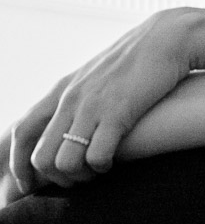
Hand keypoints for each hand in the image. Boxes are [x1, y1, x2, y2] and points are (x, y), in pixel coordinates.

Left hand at [9, 9, 196, 193]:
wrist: (166, 39)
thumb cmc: (136, 61)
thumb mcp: (95, 77)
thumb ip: (78, 99)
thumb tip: (70, 125)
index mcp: (61, 91)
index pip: (22, 132)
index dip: (18, 164)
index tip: (30, 184)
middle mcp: (70, 100)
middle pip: (40, 157)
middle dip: (56, 178)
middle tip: (78, 178)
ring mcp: (92, 106)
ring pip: (64, 163)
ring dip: (80, 176)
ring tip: (96, 170)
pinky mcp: (117, 113)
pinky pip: (96, 156)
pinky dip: (102, 168)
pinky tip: (113, 161)